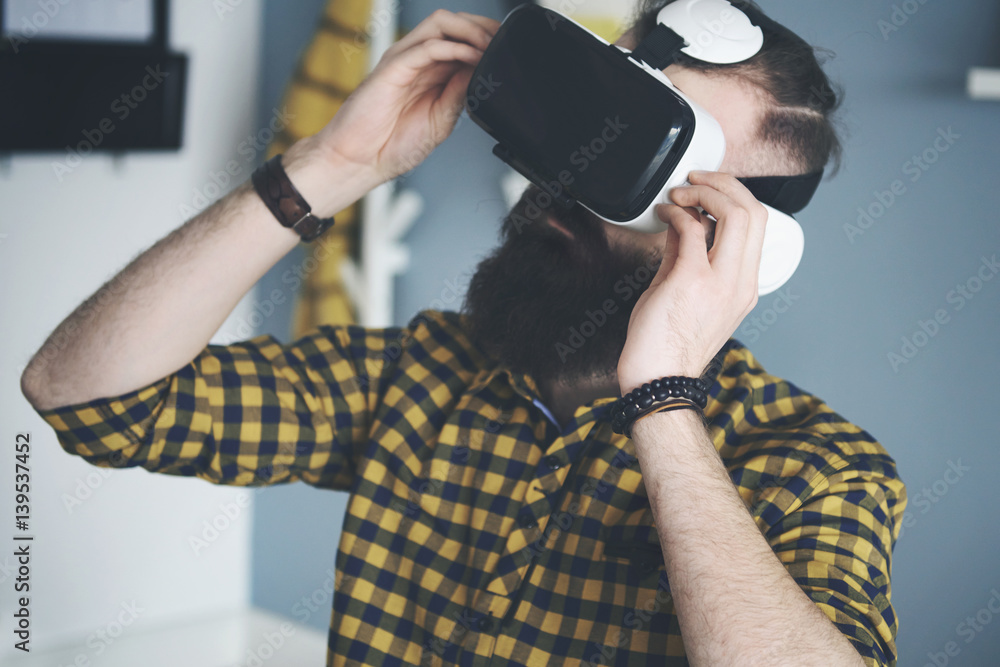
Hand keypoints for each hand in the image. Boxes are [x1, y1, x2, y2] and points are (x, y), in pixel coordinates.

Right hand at [307, 10, 498, 186]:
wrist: (360, 160)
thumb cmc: (392, 145)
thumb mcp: (442, 120)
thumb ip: (460, 94)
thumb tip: (482, 71)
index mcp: (430, 73)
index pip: (462, 40)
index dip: (486, 39)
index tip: (507, 50)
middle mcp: (418, 61)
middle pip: (454, 24)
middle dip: (483, 28)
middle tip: (503, 43)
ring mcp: (405, 60)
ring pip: (441, 24)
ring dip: (471, 30)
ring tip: (489, 46)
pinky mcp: (393, 67)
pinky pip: (427, 46)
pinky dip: (454, 48)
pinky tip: (471, 57)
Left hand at [616, 171, 766, 393]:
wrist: (657, 378)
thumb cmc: (665, 344)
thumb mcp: (682, 291)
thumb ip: (686, 254)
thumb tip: (683, 220)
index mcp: (744, 287)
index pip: (759, 226)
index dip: (735, 197)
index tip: (708, 191)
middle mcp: (741, 283)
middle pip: (755, 212)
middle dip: (724, 184)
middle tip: (696, 180)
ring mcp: (721, 282)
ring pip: (736, 213)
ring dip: (704, 191)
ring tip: (680, 192)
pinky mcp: (693, 280)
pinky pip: (694, 228)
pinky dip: (678, 211)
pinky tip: (664, 211)